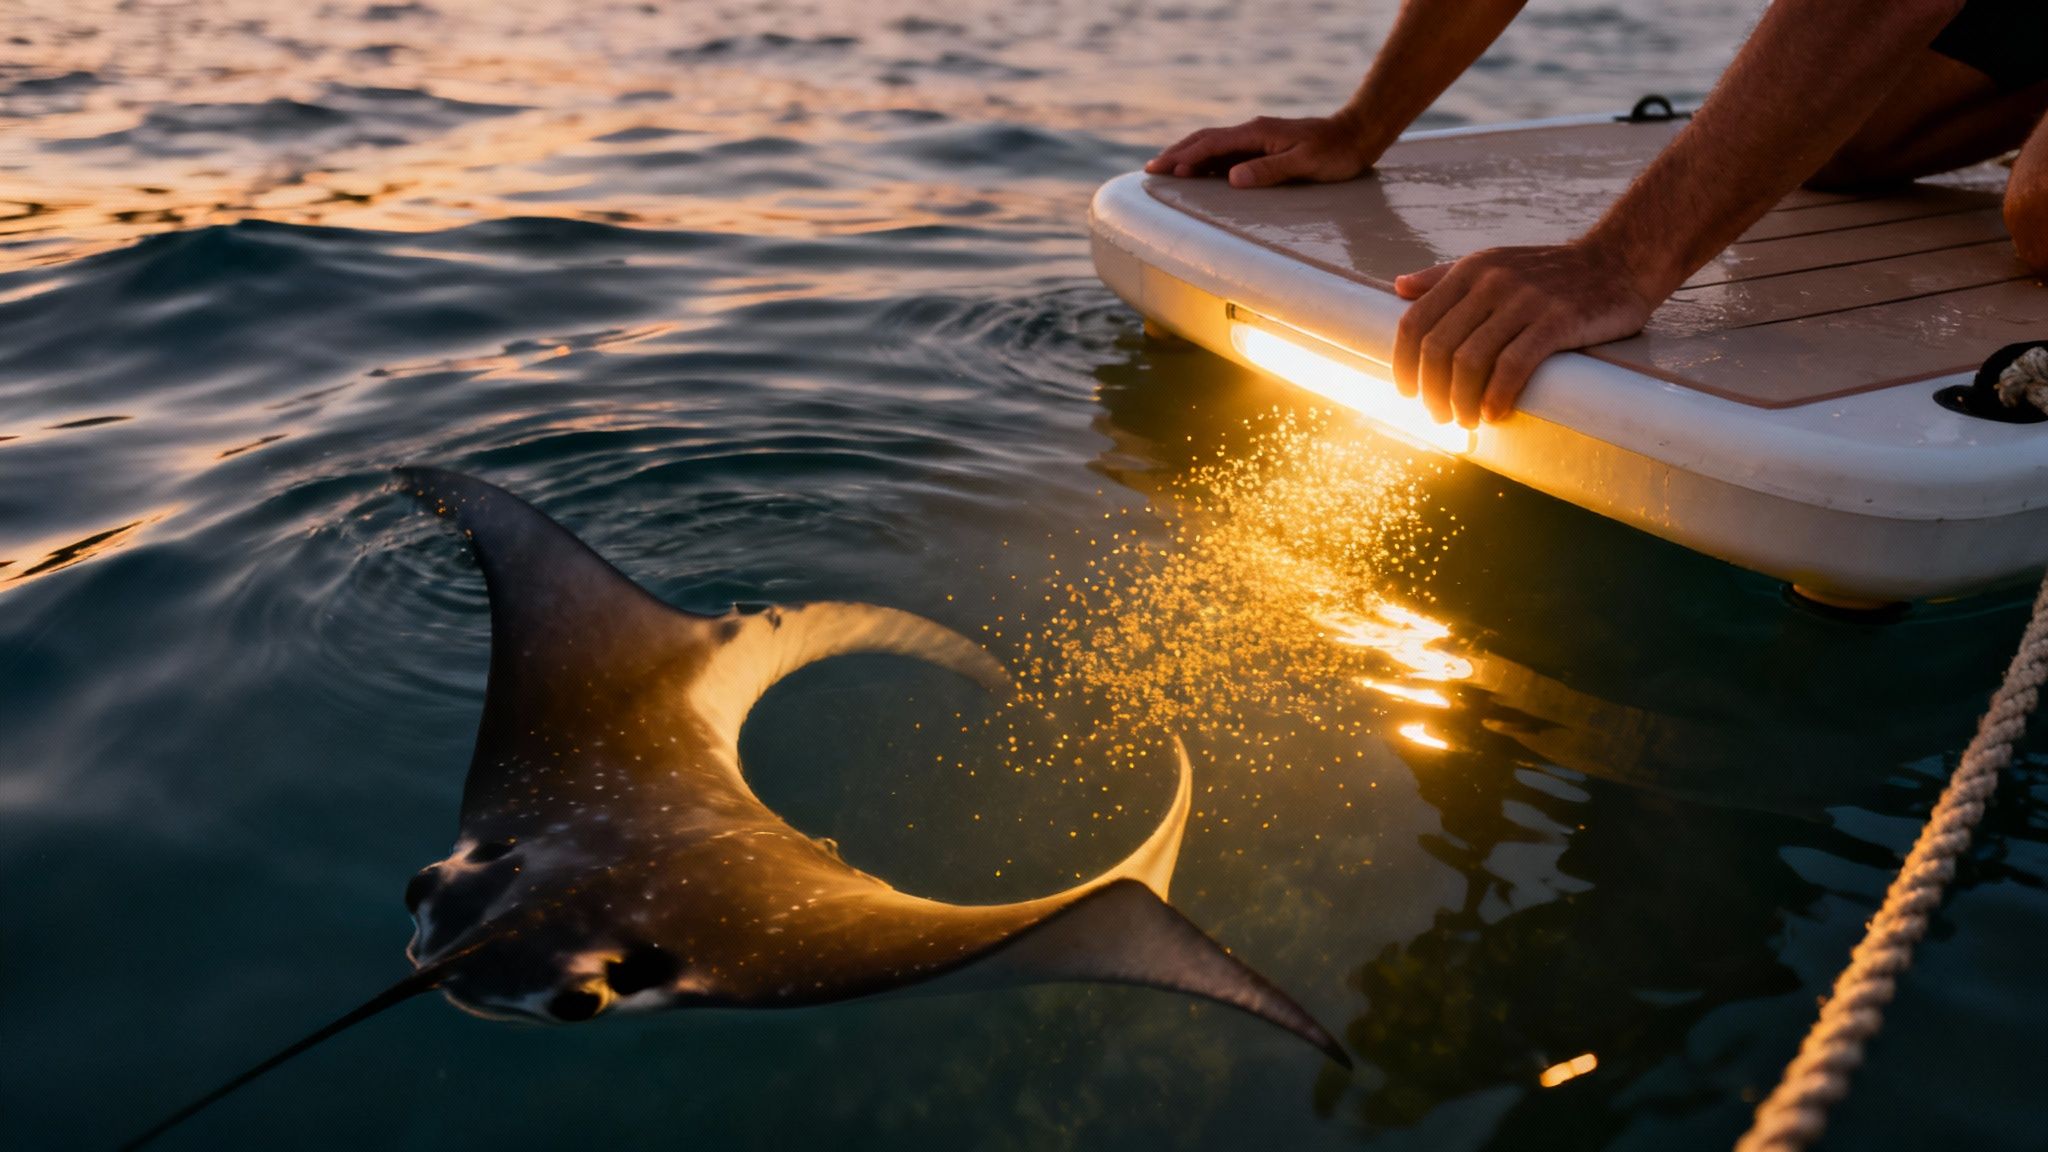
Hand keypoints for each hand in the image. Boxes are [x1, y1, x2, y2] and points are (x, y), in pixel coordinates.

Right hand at [1145, 114, 1380, 187]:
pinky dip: (1207, 160)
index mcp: (1257, 133)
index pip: (1211, 145)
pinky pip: (1227, 152)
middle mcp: (1253, 132)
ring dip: (1189, 156)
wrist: (1357, 135)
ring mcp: (1258, 138)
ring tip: (1167, 170)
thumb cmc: (1336, 152)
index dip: (1184, 158)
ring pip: (1214, 145)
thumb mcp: (1304, 163)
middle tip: (1151, 170)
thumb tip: (1231, 179)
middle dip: (1177, 154)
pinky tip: (1200, 172)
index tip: (1162, 170)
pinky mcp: (1264, 146)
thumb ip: (1268, 170)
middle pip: (1205, 140)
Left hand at [1392, 243, 1661, 426]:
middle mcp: (1492, 282)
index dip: (1402, 365)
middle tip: (1439, 416)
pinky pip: (1512, 367)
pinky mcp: (1557, 322)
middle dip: (1431, 392)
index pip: (1415, 323)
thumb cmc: (1552, 271)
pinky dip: (1497, 397)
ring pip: (1469, 362)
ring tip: (1466, 421)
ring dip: (1461, 402)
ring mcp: (1525, 301)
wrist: (1620, 261)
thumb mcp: (1494, 262)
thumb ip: (1445, 276)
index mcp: (1470, 271)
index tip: (1407, 393)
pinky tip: (1495, 414)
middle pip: (1437, 348)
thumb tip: (1399, 288)